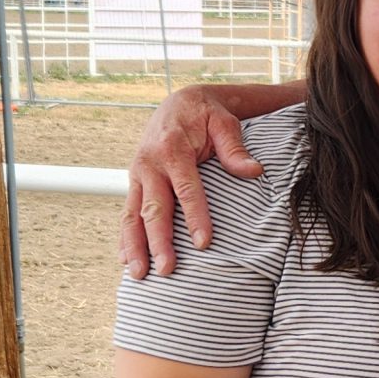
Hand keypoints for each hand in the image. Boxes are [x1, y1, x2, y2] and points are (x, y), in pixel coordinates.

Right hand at [122, 87, 267, 278]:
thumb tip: (254, 171)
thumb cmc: (204, 115)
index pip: (186, 189)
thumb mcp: (223, 123)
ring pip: (133, 215)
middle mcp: (150, 164)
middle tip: (167, 270)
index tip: (203, 244)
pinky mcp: (134, 183)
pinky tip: (126, 260)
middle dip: (160, 241)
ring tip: (139, 274)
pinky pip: (127, 212)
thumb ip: (235, 148)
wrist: (177, 103)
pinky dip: (124, 237)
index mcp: (173, 149)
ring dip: (135, 246)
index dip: (195, 217)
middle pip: (155, 208)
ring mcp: (138, 175)